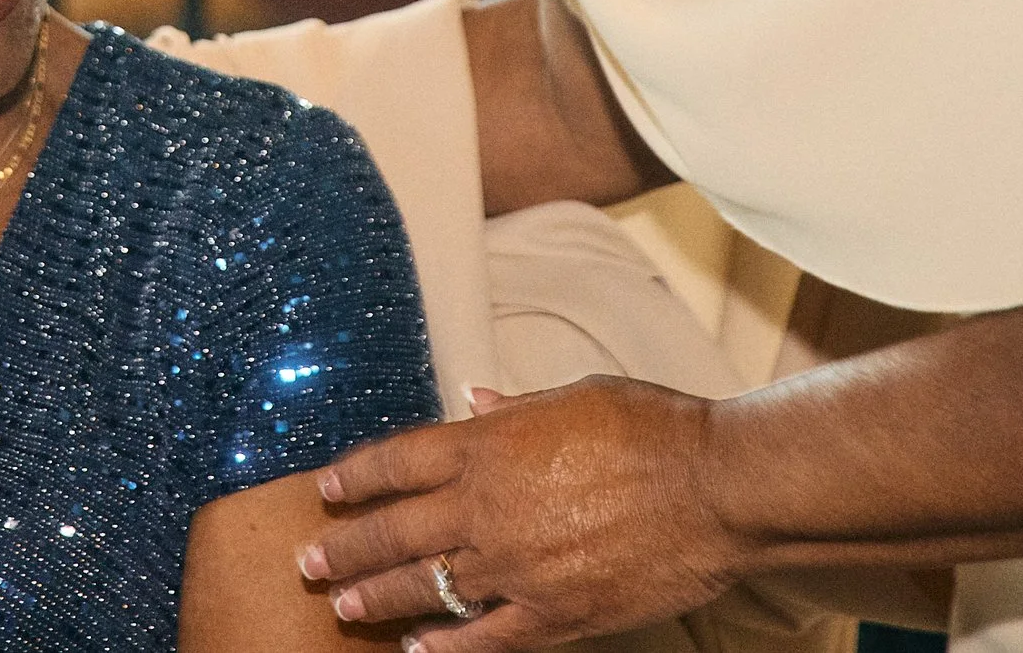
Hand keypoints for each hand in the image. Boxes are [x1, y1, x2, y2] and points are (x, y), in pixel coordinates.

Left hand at [296, 379, 748, 650]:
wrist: (714, 488)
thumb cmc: (653, 430)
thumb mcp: (573, 395)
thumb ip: (514, 407)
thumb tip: (473, 398)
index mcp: (488, 443)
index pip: (397, 461)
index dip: (355, 477)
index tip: (326, 489)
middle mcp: (486, 505)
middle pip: (393, 529)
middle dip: (344, 546)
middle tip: (308, 561)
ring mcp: (514, 565)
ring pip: (424, 587)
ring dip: (376, 597)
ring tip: (343, 605)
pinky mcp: (551, 613)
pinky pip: (480, 638)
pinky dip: (442, 647)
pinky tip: (415, 649)